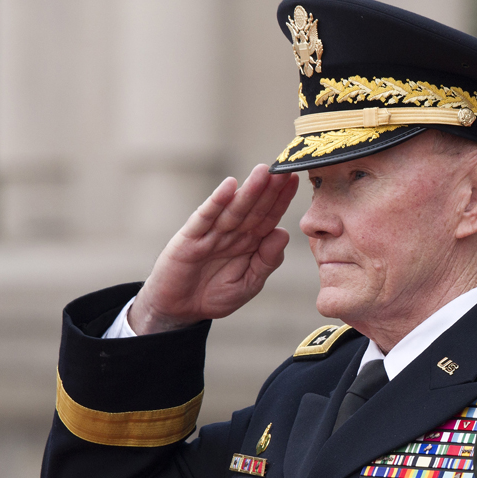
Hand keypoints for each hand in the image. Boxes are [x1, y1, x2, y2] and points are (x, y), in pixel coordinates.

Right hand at [127, 165, 298, 333]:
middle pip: (254, 207)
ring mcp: (211, 233)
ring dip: (249, 190)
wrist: (180, 310)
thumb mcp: (249, 283)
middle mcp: (232, 233)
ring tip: (263, 171)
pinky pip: (205, 217)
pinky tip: (230, 186)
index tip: (295, 179)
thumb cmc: (215, 295)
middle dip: (270, 188)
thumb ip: (266, 261)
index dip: (281, 199)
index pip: (269, 216)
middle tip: (285, 167)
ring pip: (234, 208)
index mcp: (250, 242)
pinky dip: (217, 201)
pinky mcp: (190, 238)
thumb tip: (283, 232)